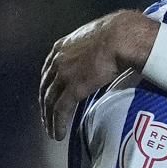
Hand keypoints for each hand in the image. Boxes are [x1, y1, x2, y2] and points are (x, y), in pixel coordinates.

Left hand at [40, 9, 157, 139]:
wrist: (121, 37)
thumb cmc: (118, 34)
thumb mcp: (95, 38)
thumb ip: (91, 49)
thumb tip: (102, 55)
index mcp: (62, 47)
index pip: (48, 70)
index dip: (48, 86)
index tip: (49, 96)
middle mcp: (58, 61)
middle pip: (45, 88)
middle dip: (45, 105)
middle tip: (47, 118)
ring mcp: (64, 75)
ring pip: (50, 101)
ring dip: (49, 119)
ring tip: (52, 131)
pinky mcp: (73, 88)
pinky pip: (61, 110)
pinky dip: (58, 124)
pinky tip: (58, 134)